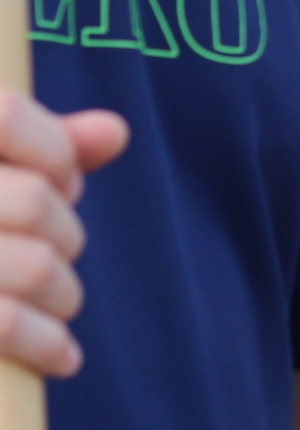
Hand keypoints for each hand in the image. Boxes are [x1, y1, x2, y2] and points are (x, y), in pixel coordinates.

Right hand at [0, 90, 128, 377]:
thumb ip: (42, 148)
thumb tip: (115, 132)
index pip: (5, 116)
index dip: (54, 151)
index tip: (63, 182)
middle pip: (36, 202)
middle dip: (65, 232)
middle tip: (57, 250)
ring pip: (36, 266)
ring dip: (63, 292)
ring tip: (60, 301)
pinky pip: (6, 323)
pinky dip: (45, 343)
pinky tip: (62, 355)